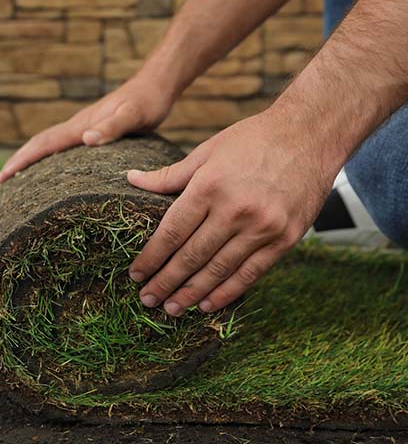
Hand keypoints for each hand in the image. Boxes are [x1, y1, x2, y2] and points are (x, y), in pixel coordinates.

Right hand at [0, 74, 173, 182]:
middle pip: (41, 143)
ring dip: (31, 159)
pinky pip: (64, 146)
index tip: (2, 176)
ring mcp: (84, 127)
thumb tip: (86, 140)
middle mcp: (78, 126)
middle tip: (0, 181)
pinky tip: (54, 168)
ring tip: (18, 177)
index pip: (45, 144)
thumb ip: (112, 127)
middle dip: (19, 161)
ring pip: (50, 144)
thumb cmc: (148, 102)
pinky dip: (50, 157)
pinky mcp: (94, 130)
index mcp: (82, 125)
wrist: (156, 84)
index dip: (22, 159)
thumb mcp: (134, 116)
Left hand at [127, 110, 336, 314]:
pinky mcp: (285, 239)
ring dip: (191, 293)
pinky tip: (208, 304)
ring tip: (172, 309)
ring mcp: (262, 227)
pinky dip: (227, 292)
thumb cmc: (254, 139)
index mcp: (209, 186)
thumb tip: (132, 180)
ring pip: (218, 270)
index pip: (172, 232)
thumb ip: (170, 175)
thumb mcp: (207, 150)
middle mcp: (234, 210)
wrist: (311, 134)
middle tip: (147, 299)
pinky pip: (250, 273)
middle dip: (165, 282)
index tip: (136, 275)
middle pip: (191, 256)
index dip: (151, 258)